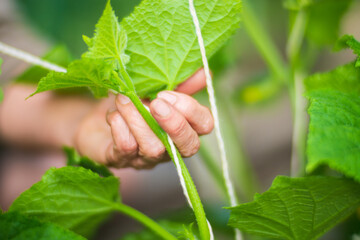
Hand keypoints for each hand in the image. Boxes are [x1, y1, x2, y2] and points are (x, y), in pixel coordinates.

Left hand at [75, 69, 213, 168]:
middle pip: (188, 146)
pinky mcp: (120, 160)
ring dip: (139, 119)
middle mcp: (169, 148)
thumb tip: (204, 72)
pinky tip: (114, 113)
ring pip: (154, 148)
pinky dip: (120, 126)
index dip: (192, 111)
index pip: (204, 126)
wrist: (95, 120)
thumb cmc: (132, 105)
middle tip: (156, 102)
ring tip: (125, 98)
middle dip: (175, 123)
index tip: (167, 93)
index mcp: (182, 128)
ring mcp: (145, 157)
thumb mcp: (156, 91)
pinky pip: (126, 149)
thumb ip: (181, 84)